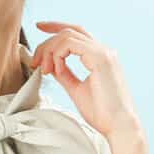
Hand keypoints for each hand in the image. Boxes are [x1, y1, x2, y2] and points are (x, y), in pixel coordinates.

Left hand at [30, 21, 147, 153]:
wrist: (119, 126)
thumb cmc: (102, 113)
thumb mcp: (77, 90)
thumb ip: (66, 75)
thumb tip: (51, 65)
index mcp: (100, 56)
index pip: (76, 33)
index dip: (55, 27)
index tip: (38, 27)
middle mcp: (104, 50)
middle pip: (69, 31)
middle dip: (47, 42)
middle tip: (34, 62)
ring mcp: (103, 52)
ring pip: (67, 36)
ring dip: (49, 50)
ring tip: (43, 70)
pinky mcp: (100, 58)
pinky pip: (70, 44)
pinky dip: (57, 55)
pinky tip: (55, 71)